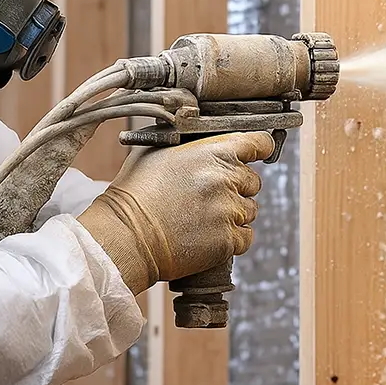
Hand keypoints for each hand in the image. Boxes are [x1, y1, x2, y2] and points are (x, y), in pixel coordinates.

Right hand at [77, 131, 273, 294]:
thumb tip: (202, 143)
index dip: (258, 148)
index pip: (259, 143)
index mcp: (214, 152)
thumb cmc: (135, 191)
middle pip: (253, 180)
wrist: (126, 234)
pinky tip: (207, 234)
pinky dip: (232, 237)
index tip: (255, 154)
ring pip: (249, 210)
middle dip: (236, 186)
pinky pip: (246, 237)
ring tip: (202, 216)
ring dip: (233, 213)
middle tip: (207, 194)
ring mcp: (229, 211)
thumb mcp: (157, 151)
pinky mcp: (228, 241)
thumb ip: (190, 144)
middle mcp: (227, 179)